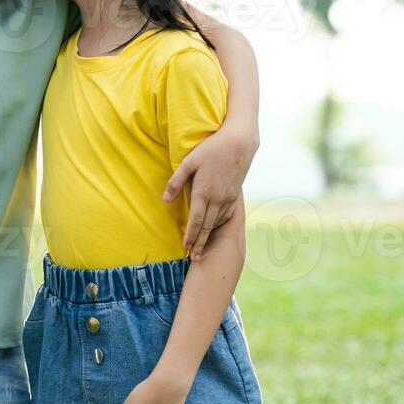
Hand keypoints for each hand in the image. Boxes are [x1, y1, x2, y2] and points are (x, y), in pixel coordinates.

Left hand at [164, 123, 256, 259]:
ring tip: (203, 248)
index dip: (190, 236)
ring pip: (217, 222)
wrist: (239, 144)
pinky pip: (226, 214)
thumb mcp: (189, 161)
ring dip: (210, 236)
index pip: (196, 220)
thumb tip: (165, 199)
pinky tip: (215, 229)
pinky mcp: (235, 195)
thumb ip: (176, 181)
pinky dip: (219, 224)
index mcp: (204, 192)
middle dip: (200, 243)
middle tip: (195, 259)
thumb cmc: (210, 149)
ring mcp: (228, 198)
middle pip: (207, 227)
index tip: (184, 248)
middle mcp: (218, 199)